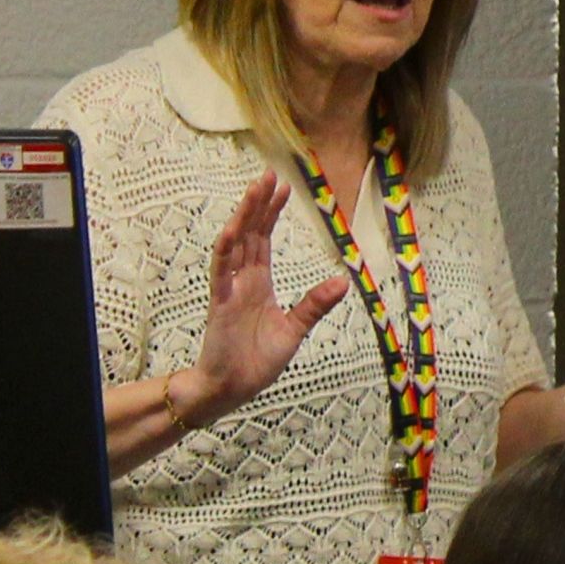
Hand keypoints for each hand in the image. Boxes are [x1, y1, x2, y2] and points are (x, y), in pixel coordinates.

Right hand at [188, 169, 347, 421]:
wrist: (230, 389)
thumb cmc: (255, 361)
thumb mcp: (294, 330)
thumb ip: (314, 305)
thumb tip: (343, 281)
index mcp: (258, 284)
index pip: (263, 240)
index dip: (270, 213)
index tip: (281, 187)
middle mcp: (242, 280)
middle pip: (250, 234)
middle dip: (258, 204)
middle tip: (267, 174)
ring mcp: (229, 289)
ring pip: (236, 244)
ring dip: (244, 217)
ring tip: (254, 189)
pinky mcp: (220, 303)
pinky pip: (221, 271)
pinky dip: (226, 249)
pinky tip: (232, 229)